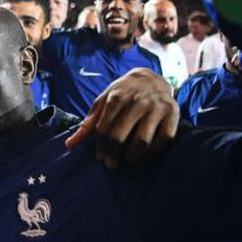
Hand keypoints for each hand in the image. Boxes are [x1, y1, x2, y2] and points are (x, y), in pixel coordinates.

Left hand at [65, 68, 179, 167]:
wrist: (151, 77)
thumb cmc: (123, 93)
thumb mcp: (103, 101)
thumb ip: (88, 124)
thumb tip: (69, 146)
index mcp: (117, 97)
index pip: (104, 129)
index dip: (100, 147)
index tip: (101, 157)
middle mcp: (137, 101)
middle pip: (120, 136)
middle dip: (113, 154)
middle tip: (111, 164)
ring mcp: (156, 107)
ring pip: (143, 141)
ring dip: (133, 156)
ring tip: (128, 159)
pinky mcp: (173, 113)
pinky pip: (164, 139)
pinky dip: (155, 150)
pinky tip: (147, 152)